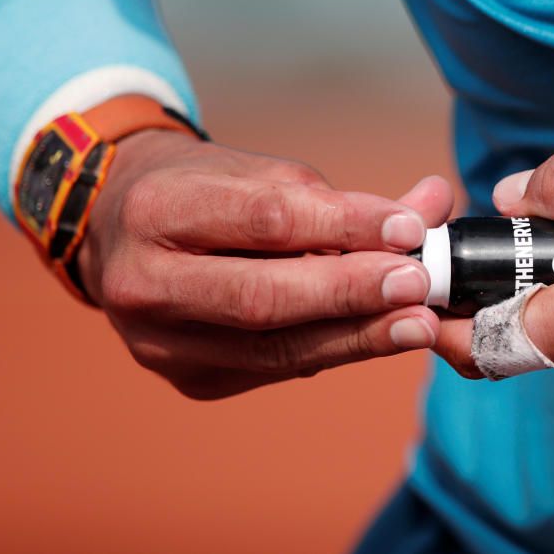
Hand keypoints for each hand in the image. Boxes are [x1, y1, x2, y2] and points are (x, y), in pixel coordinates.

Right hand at [77, 129, 453, 398]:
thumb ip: (339, 198)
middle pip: (263, 298)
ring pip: (276, 350)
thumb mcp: (259, 174)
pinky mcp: (190, 379)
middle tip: (419, 285)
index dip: (343, 227)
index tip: (408, 229)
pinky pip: (277, 368)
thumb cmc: (202, 192)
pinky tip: (379, 336)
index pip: (263, 222)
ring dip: (358, 337)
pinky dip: (334, 350)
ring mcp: (163, 344)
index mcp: (155, 211)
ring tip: (419, 323)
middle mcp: (144, 285)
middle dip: (351, 293)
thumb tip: (431, 204)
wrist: (122, 234)